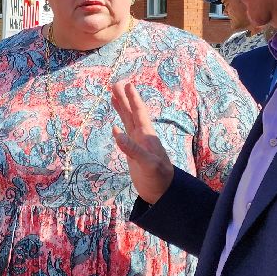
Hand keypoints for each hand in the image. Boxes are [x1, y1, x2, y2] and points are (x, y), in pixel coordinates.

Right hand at [109, 81, 173, 204]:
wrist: (162, 192)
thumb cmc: (158, 178)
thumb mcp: (147, 164)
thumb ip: (133, 149)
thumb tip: (116, 132)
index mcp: (147, 136)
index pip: (139, 113)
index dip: (133, 99)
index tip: (127, 84)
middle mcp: (143, 136)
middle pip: (132, 113)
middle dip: (124, 98)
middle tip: (114, 83)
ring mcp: (138, 144)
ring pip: (128, 122)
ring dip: (121, 109)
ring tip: (113, 96)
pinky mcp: (134, 153)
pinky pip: (125, 136)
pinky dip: (119, 129)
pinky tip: (115, 126)